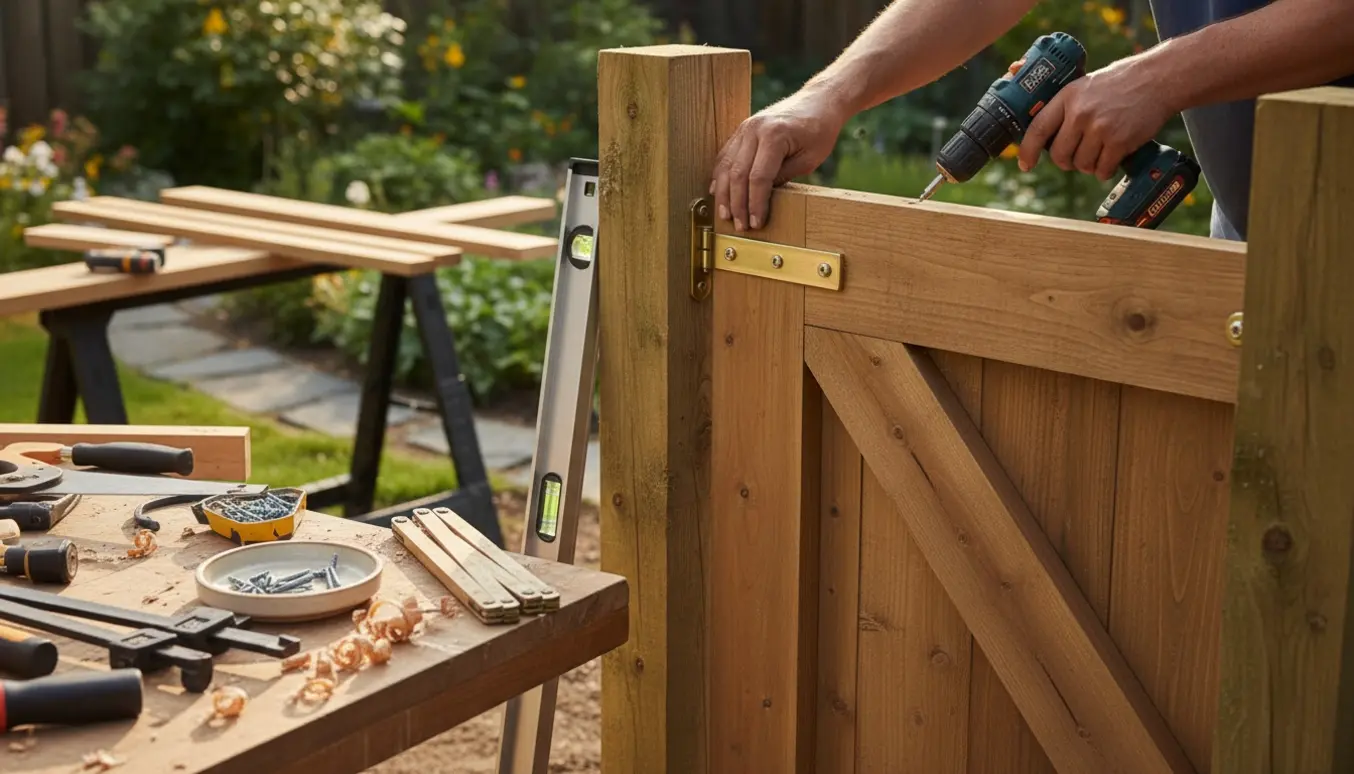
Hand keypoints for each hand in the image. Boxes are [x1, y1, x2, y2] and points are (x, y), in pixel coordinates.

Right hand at [710, 88, 846, 231]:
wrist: (818, 101)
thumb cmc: (819, 130)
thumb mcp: (809, 159)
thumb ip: (784, 177)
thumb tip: (761, 198)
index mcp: (774, 135)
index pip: (758, 178)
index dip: (756, 204)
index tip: (756, 223)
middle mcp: (754, 129)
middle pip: (738, 174)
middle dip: (738, 204)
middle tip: (740, 225)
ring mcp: (745, 128)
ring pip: (726, 166)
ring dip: (724, 194)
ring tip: (725, 215)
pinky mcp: (742, 130)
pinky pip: (725, 156)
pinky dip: (720, 176)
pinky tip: (718, 192)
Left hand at [1016, 57, 1174, 181]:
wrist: (1158, 79)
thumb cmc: (1119, 83)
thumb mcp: (1085, 83)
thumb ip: (1063, 102)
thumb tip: (1026, 95)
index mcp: (1067, 97)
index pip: (1037, 129)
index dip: (1027, 151)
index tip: (1025, 164)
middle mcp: (1080, 113)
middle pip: (1059, 155)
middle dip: (1067, 161)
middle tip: (1077, 156)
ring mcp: (1100, 128)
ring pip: (1081, 165)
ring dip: (1089, 166)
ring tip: (1100, 152)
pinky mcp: (1119, 141)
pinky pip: (1102, 170)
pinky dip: (1105, 170)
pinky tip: (1112, 158)